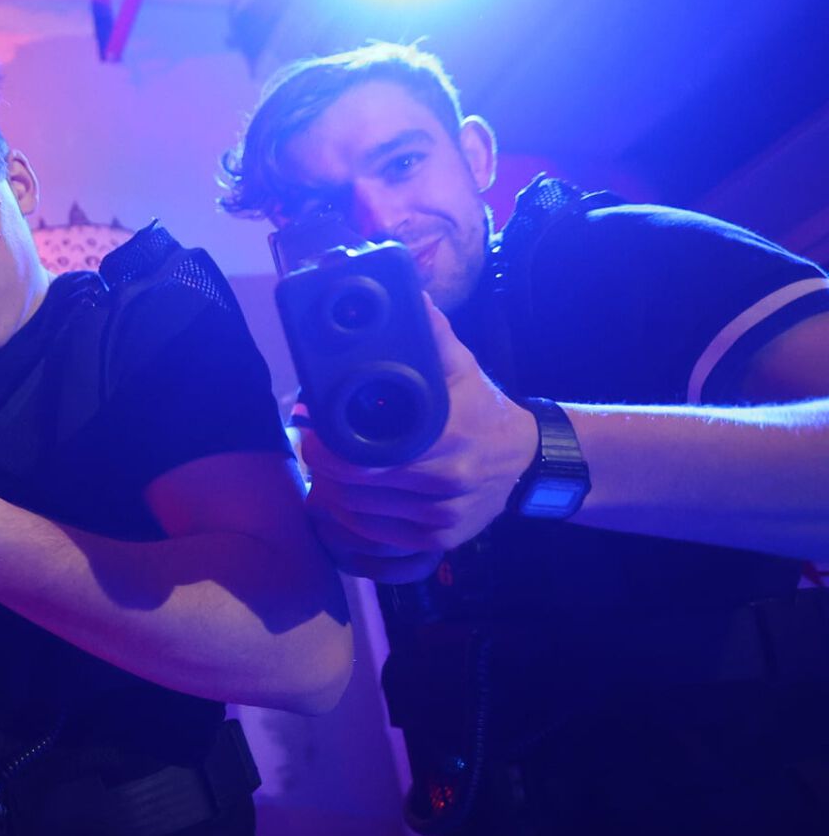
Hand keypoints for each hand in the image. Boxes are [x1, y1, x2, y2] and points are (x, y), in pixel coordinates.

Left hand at [300, 296, 538, 559]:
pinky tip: (343, 502)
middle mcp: (447, 484)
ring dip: (333, 498)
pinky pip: (380, 541)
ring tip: (322, 474)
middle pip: (357, 490)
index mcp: (448, 439)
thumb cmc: (482, 408)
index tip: (310, 432)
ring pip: (362, 518)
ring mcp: (444, 519)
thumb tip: (406, 294)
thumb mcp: (461, 367)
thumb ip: (431, 334)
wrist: (525, 459)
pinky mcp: (441, 541)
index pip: (367, 458)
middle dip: (325, 471)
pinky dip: (353, 524)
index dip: (329, 449)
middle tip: (311, 450)